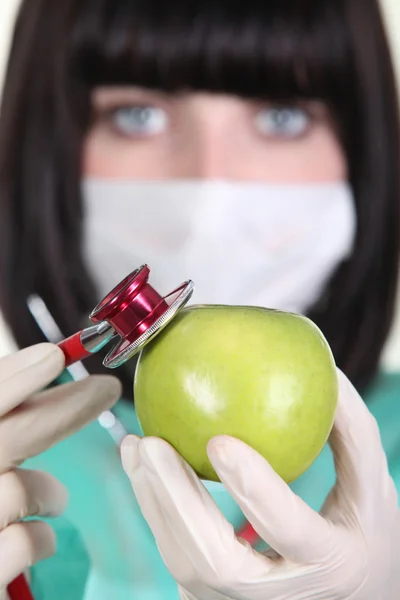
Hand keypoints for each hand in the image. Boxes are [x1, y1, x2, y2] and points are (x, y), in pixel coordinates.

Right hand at [0, 343, 120, 589]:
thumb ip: (9, 414)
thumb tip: (47, 359)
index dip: (14, 377)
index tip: (55, 355)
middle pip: (5, 436)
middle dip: (63, 409)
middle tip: (107, 388)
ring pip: (21, 490)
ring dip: (49, 492)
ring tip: (52, 501)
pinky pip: (27, 541)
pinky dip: (40, 538)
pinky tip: (35, 539)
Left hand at [121, 370, 398, 599]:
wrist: (352, 596)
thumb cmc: (364, 538)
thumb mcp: (372, 489)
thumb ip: (353, 434)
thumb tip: (328, 374)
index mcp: (329, 564)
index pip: (287, 530)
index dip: (253, 489)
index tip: (219, 440)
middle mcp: (278, 596)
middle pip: (214, 559)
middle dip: (175, 499)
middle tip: (150, 443)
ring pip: (184, 561)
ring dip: (152, 501)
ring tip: (136, 446)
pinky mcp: (212, 596)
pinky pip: (177, 554)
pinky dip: (155, 509)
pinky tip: (143, 467)